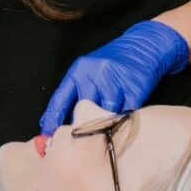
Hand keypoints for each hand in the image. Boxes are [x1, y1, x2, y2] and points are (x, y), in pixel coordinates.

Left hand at [39, 20, 188, 134]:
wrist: (143, 46)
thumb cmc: (112, 61)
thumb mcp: (88, 69)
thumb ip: (74, 92)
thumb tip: (56, 121)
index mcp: (79, 71)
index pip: (60, 99)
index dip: (52, 120)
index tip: (47, 135)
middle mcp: (96, 76)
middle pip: (82, 111)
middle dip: (78, 129)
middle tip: (75, 145)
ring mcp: (116, 82)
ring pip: (104, 115)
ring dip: (101, 129)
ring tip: (97, 141)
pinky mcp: (135, 90)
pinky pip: (124, 115)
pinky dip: (120, 124)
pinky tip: (117, 130)